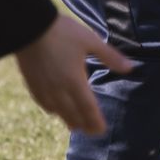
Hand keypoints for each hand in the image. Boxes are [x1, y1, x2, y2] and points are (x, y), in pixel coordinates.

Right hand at [12, 15, 131, 135]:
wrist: (29, 28)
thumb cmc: (63, 33)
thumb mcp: (91, 41)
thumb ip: (110, 57)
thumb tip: (130, 68)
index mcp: (74, 81)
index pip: (87, 108)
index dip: (95, 121)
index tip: (101, 130)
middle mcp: (58, 90)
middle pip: (72, 113)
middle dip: (83, 124)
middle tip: (91, 132)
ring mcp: (43, 88)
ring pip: (57, 111)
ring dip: (68, 119)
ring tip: (75, 125)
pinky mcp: (31, 84)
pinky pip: (43, 104)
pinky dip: (52, 110)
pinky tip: (54, 111)